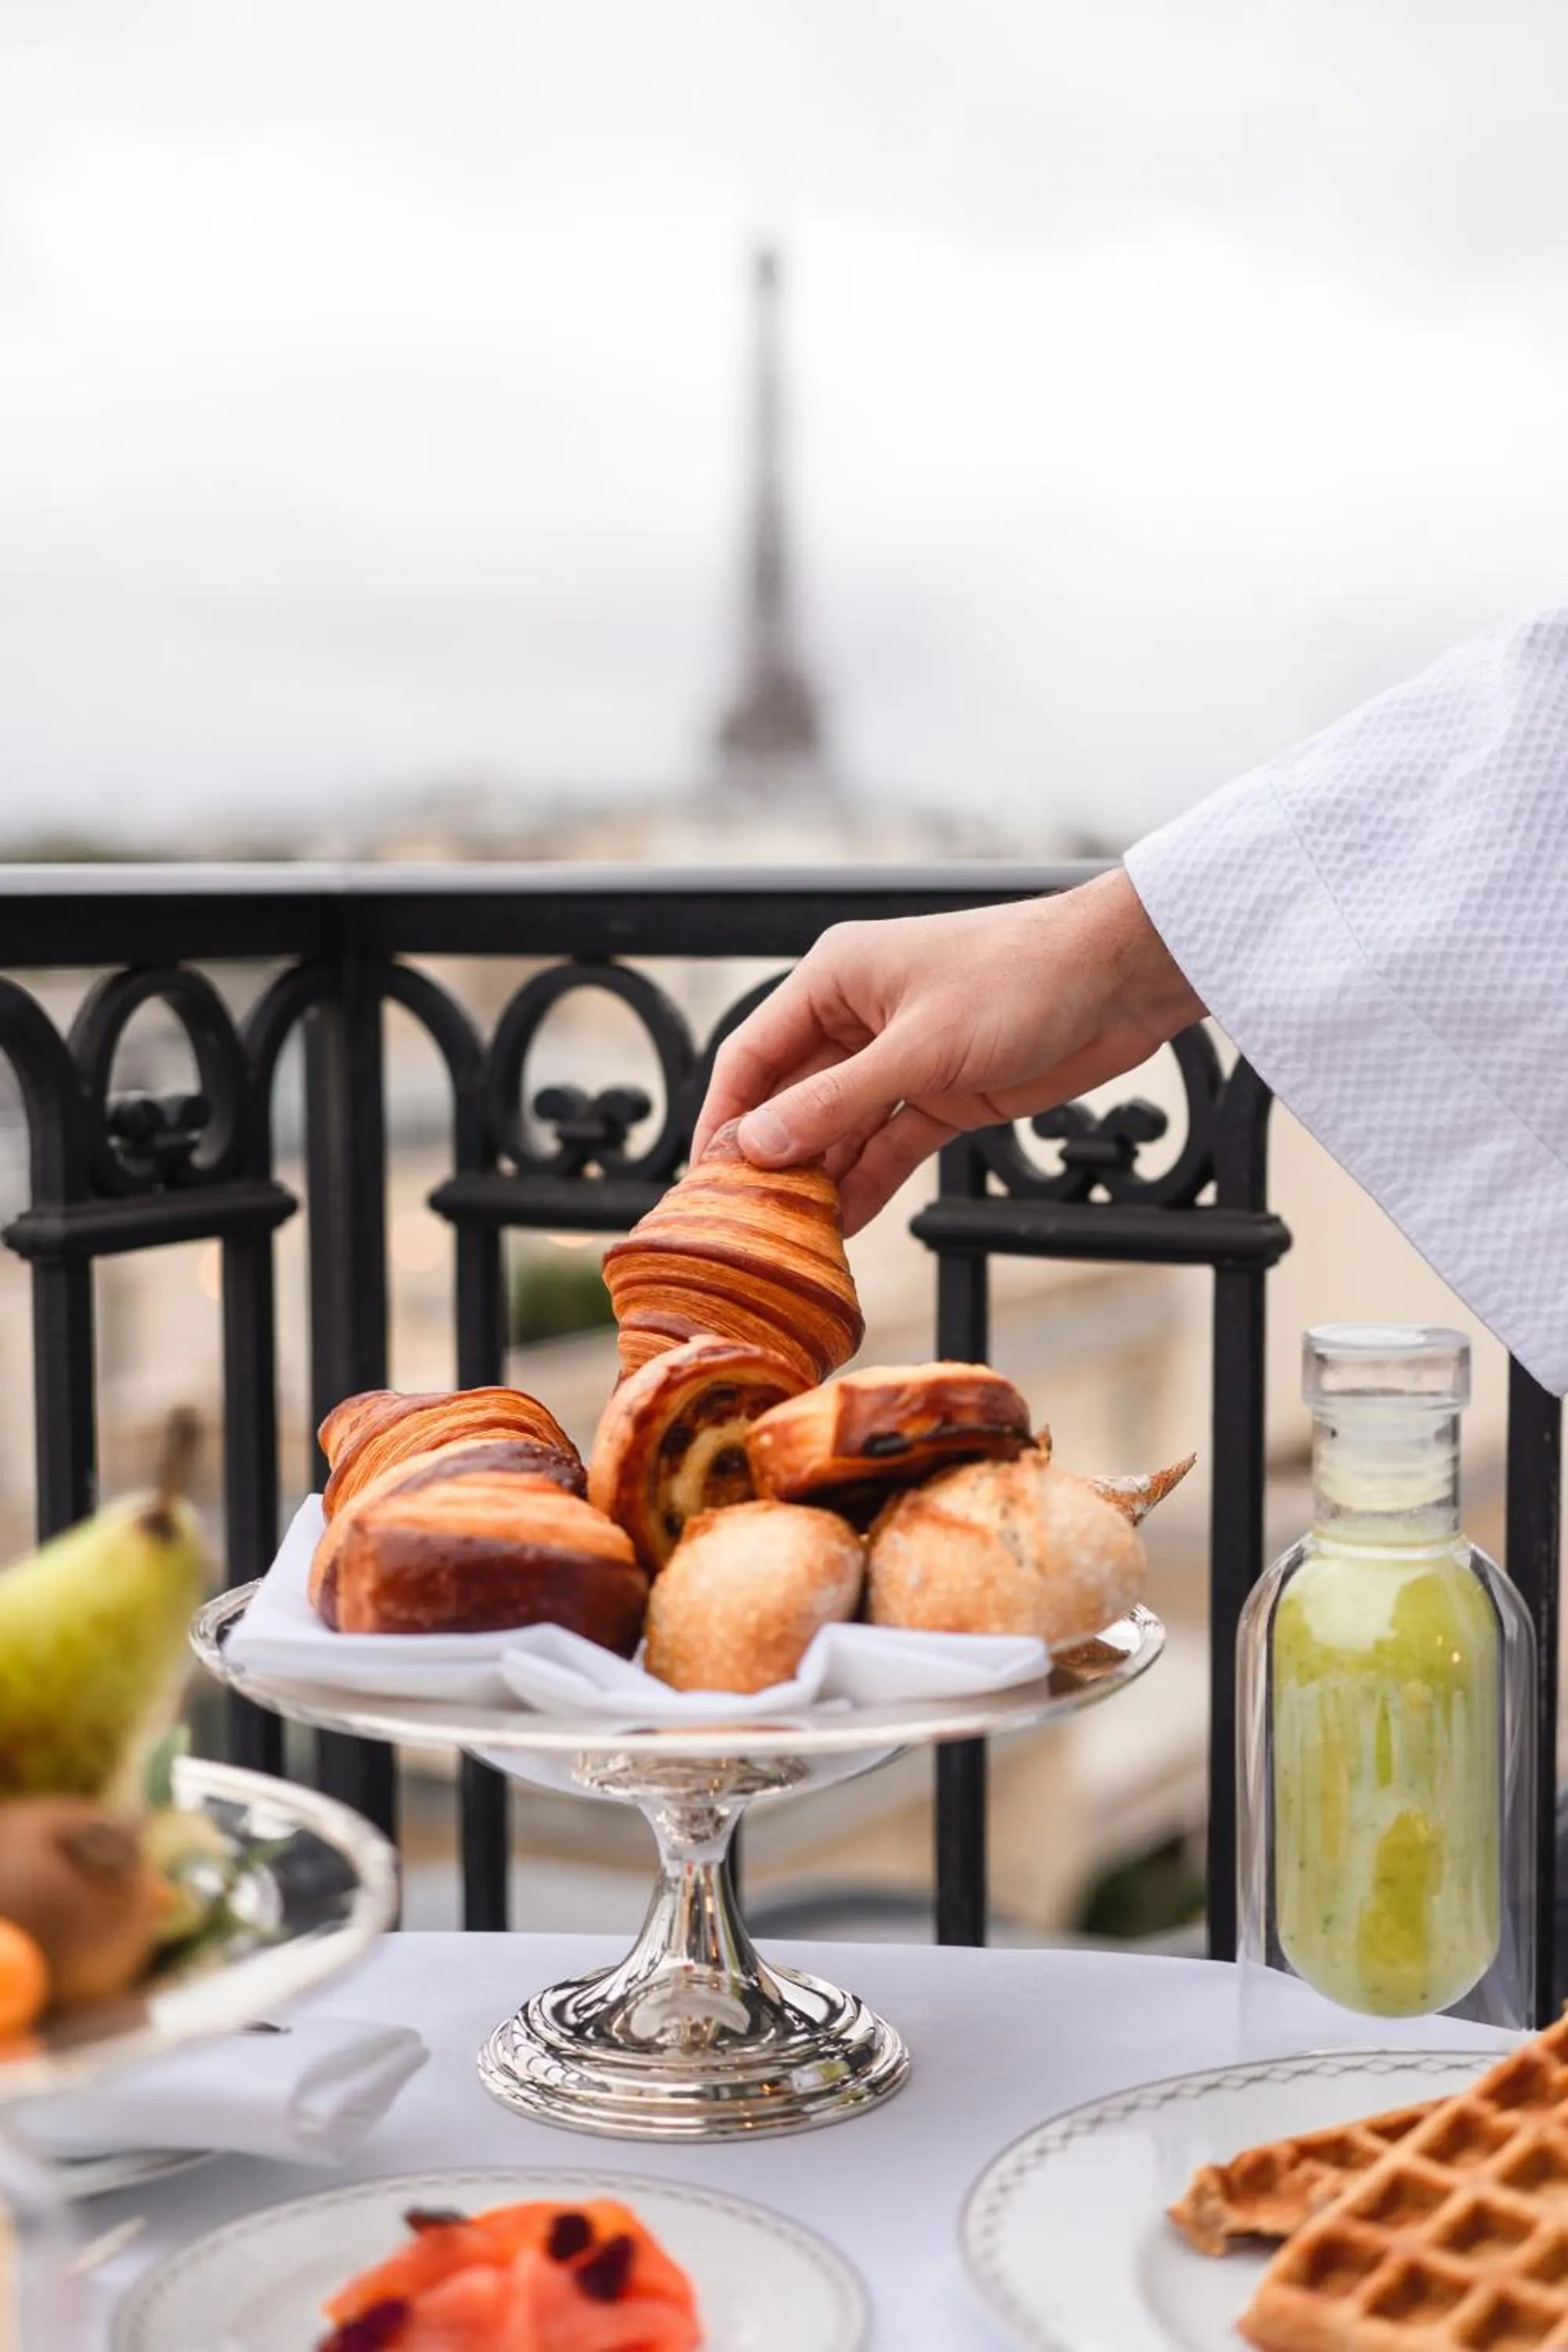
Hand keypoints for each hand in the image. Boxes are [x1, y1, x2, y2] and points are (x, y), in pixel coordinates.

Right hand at [693, 869, 1204, 1234]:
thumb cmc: (1020, 980)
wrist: (1122, 979)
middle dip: (770, 1158)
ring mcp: (901, 1059)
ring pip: (839, 1128)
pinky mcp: (943, 1094)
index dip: (725, 1118)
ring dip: (819, 1178)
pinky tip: (842, 1226)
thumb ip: (837, 1103)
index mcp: (834, 980)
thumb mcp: (920, 1050)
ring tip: (791, 1239)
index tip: (704, 1180)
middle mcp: (857, 1018)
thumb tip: (757, 1146)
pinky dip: (867, 1181)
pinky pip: (888, 1144)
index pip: (753, 1055)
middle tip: (746, 1224)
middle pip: (791, 1097)